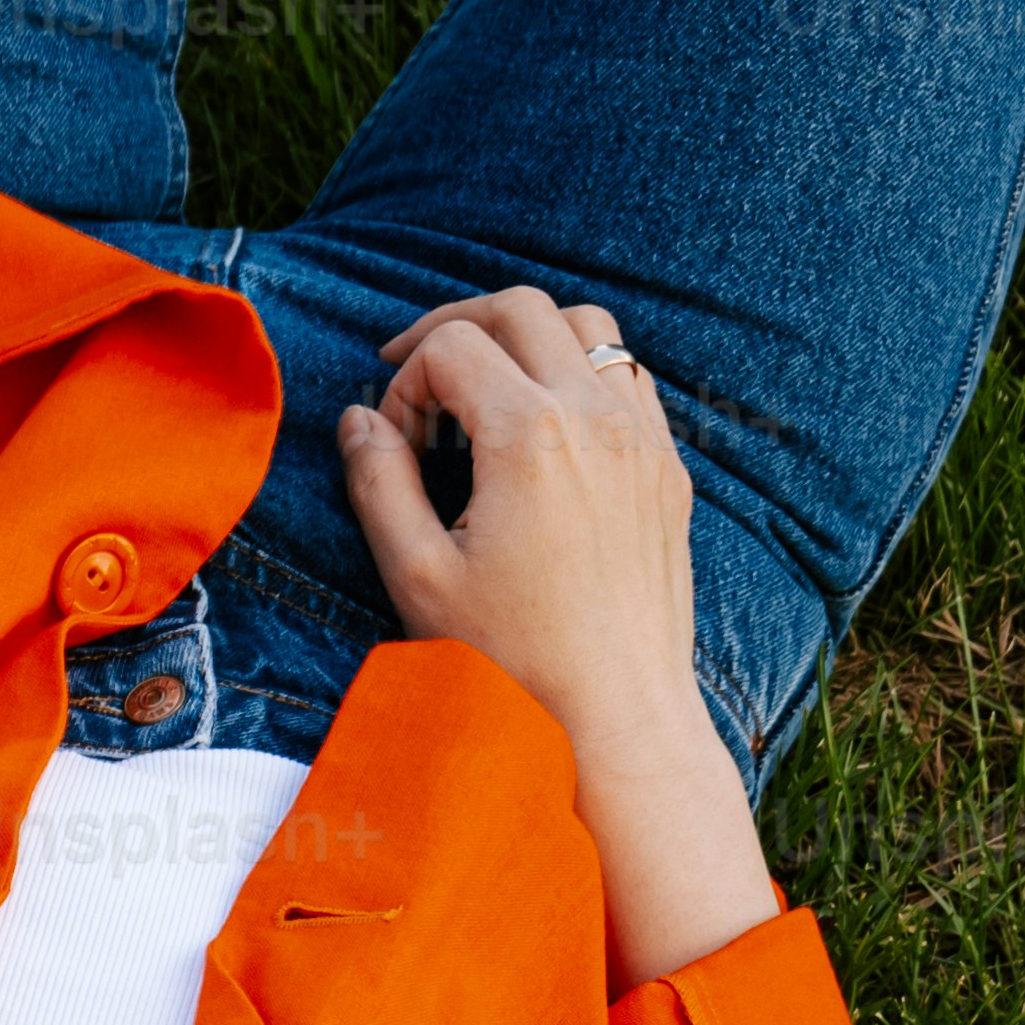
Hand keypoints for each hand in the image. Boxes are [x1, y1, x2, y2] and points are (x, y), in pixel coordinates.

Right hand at [329, 284, 710, 750]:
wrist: (616, 715)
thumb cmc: (512, 659)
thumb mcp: (416, 575)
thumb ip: (378, 482)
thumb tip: (358, 420)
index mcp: (528, 434)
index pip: (451, 347)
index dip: (404, 383)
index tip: (395, 446)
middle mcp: (594, 417)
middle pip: (521, 308)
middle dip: (458, 327)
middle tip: (417, 374)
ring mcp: (641, 438)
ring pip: (588, 328)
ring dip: (528, 340)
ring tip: (488, 393)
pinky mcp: (666, 469)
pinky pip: (629, 379)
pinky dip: (582, 377)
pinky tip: (549, 432)